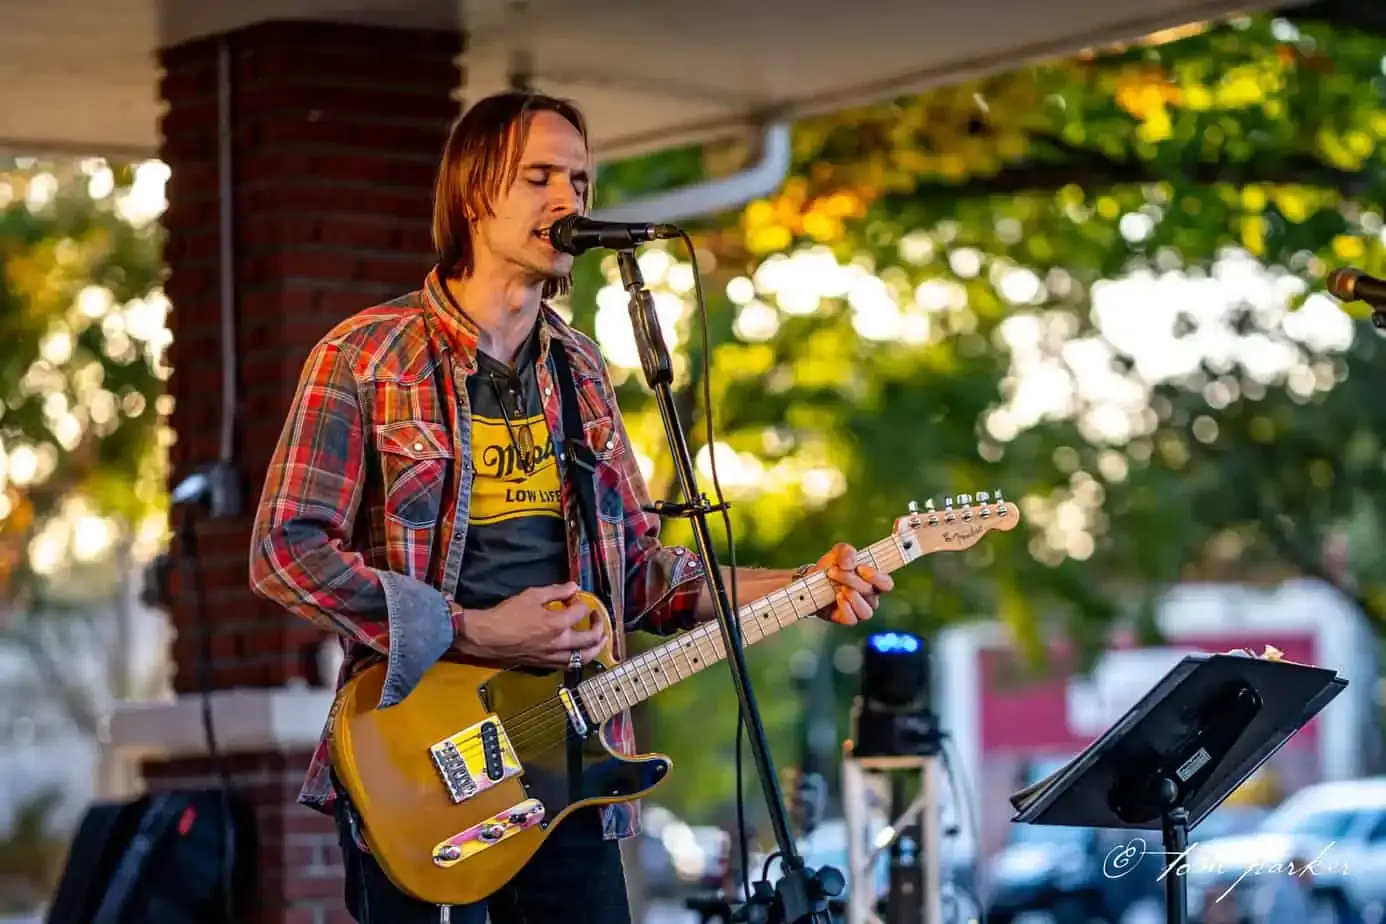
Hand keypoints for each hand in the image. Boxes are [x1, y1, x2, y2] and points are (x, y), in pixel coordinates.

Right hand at [455, 582, 606, 668]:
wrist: (487, 637)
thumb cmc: (507, 615)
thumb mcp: (531, 596)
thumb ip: (556, 591)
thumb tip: (574, 587)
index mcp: (557, 624)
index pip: (581, 612)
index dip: (580, 601)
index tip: (573, 597)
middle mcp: (560, 643)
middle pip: (591, 638)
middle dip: (599, 625)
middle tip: (597, 616)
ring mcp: (553, 657)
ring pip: (584, 657)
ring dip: (595, 647)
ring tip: (600, 639)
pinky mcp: (545, 665)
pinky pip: (569, 665)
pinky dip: (579, 658)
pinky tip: (579, 651)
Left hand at [811, 543, 893, 625]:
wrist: (810, 581)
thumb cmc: (831, 567)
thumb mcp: (837, 553)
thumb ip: (845, 551)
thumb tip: (849, 562)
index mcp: (873, 582)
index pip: (886, 584)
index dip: (877, 577)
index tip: (860, 568)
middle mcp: (869, 598)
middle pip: (870, 593)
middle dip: (852, 580)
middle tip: (834, 571)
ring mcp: (858, 610)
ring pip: (866, 611)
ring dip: (853, 597)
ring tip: (839, 588)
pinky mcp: (845, 618)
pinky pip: (852, 619)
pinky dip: (846, 608)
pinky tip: (837, 597)